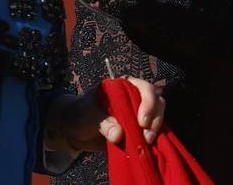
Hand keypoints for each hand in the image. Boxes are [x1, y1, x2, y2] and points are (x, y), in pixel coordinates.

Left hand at [45, 76, 165, 152]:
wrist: (74, 130)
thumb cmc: (82, 114)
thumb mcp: (90, 115)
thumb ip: (105, 123)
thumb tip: (119, 135)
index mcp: (125, 86)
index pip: (145, 89)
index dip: (148, 103)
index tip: (142, 122)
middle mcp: (136, 97)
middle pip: (157, 102)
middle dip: (155, 119)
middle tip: (146, 136)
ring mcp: (139, 114)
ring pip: (157, 117)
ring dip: (155, 129)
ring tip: (147, 142)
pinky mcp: (138, 129)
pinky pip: (152, 132)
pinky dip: (152, 139)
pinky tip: (148, 147)